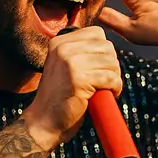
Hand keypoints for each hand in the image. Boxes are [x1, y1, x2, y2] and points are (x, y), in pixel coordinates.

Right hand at [22, 26, 122, 148]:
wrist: (43, 123)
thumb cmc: (59, 98)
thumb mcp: (64, 66)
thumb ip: (81, 52)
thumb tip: (109, 47)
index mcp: (59, 42)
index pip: (97, 33)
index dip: (104, 52)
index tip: (98, 68)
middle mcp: (63, 48)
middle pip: (107, 47)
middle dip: (112, 65)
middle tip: (104, 81)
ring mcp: (70, 63)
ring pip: (111, 62)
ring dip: (114, 78)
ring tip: (104, 89)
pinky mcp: (79, 79)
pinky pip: (111, 78)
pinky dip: (115, 88)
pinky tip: (106, 95)